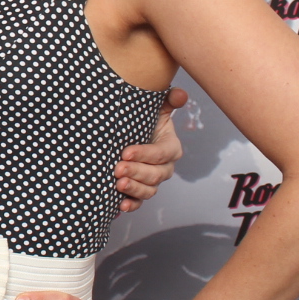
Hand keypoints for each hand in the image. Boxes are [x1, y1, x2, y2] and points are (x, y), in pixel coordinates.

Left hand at [114, 85, 187, 212]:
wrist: (127, 136)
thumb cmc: (143, 121)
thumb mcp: (155, 109)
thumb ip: (168, 100)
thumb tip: (180, 94)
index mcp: (170, 148)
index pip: (161, 153)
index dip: (145, 154)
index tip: (125, 152)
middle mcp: (164, 167)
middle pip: (155, 174)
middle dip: (136, 172)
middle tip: (118, 168)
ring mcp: (153, 181)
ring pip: (149, 190)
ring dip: (134, 188)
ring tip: (118, 184)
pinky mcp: (140, 191)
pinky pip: (139, 202)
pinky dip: (131, 204)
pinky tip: (120, 205)